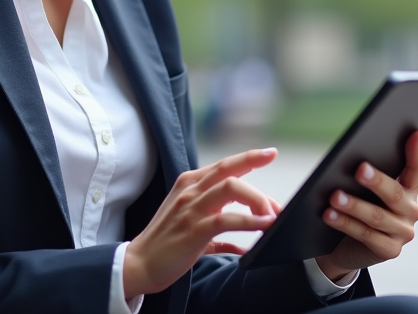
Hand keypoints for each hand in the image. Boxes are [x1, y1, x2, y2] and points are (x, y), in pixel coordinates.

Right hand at [123, 148, 280, 297]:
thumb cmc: (168, 244)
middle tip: (277, 206)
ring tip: (272, 217)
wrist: (140, 264)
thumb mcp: (193, 224)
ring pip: (231, 188)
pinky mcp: (193, 230)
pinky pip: (226, 219)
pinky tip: (263, 227)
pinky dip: (249, 222)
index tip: (271, 153)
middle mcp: (190, 190)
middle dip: (259, 185)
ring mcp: (191, 208)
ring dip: (258, 201)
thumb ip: (219, 225)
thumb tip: (245, 242)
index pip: (225, 164)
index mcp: (190, 183)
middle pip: (230, 171)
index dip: (249, 157)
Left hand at [315, 130, 417, 281]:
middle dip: (377, 181)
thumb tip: (353, 157)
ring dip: (354, 205)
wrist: (347, 246)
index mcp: (409, 189)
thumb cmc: (358, 206)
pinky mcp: (390, 250)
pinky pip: (366, 235)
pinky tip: (329, 215)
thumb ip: (367, 174)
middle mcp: (411, 210)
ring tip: (335, 196)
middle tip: (359, 169)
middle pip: (395, 194)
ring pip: (377, 216)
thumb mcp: (365, 189)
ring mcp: (403, 232)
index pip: (416, 169)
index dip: (416, 152)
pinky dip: (346, 224)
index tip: (415, 133)